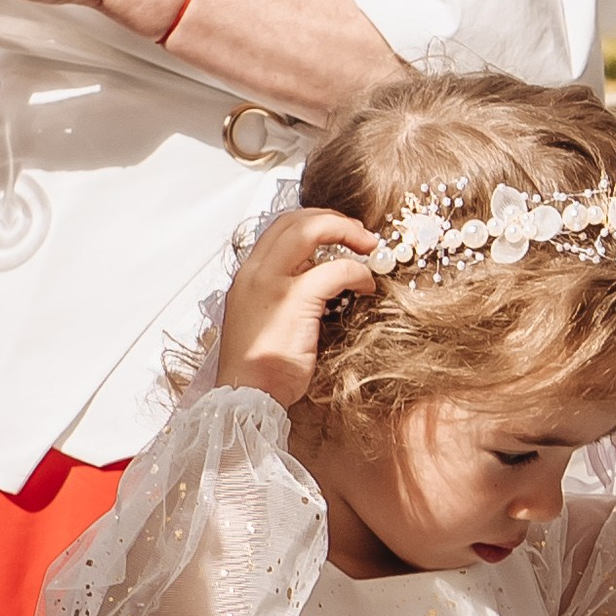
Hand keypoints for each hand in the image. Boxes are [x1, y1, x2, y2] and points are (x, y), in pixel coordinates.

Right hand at [219, 207, 380, 407]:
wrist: (246, 397)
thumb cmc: (259, 371)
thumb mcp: (264, 322)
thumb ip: (281, 297)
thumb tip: (314, 282)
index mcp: (247, 276)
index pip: (279, 228)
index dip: (313, 221)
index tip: (337, 232)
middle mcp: (254, 273)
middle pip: (295, 220)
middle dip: (333, 219)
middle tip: (360, 234)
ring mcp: (271, 283)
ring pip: (311, 230)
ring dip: (346, 232)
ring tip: (368, 248)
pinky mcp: (293, 300)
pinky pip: (334, 269)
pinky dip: (357, 271)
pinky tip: (366, 286)